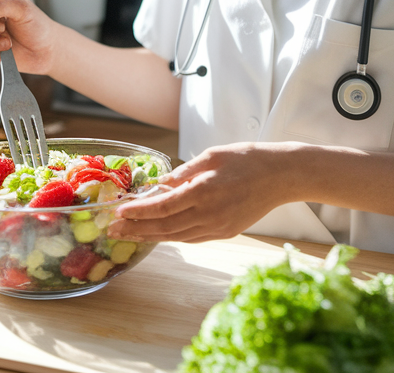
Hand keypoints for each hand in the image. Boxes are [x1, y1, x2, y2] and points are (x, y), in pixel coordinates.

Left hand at [108, 143, 296, 242]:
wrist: (282, 176)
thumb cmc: (247, 159)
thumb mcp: (211, 156)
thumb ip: (182, 172)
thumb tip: (159, 184)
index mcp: (204, 191)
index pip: (162, 206)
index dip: (138, 212)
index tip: (119, 213)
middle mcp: (209, 214)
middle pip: (164, 226)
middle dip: (136, 230)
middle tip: (112, 232)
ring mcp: (218, 227)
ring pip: (176, 237)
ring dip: (150, 237)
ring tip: (128, 236)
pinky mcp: (225, 232)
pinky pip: (191, 238)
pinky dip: (171, 237)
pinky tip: (157, 235)